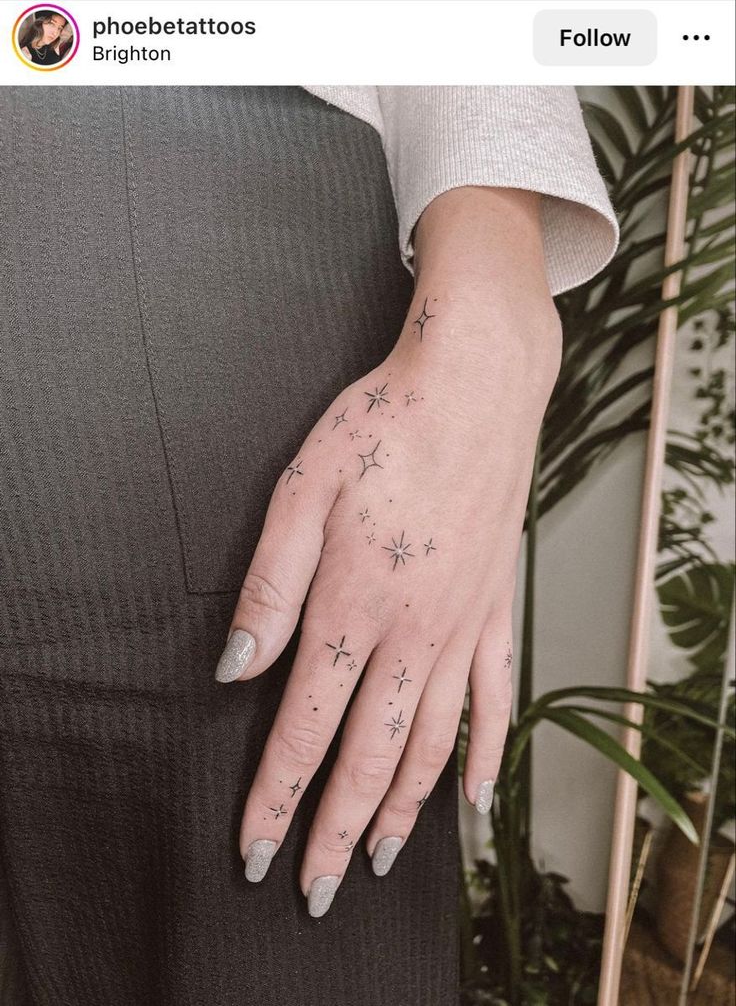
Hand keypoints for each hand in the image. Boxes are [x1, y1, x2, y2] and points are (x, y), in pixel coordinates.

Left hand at [215, 187, 561, 916]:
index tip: (257, 851)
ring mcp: (464, 626)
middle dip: (335, 831)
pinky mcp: (498, 609)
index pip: (303, 728)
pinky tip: (475, 799)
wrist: (473, 388)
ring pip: (434, 744)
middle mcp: (413, 633)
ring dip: (403, 809)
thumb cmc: (382, 428)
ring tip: (380, 856)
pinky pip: (498, 700)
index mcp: (352, 606)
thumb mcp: (301, 491)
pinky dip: (486, 757)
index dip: (277, 798)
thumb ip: (269, 587)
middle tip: (319, 890)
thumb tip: (235, 668)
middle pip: (369, 757)